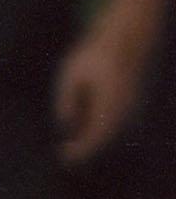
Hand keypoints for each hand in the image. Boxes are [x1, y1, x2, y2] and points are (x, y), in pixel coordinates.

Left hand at [54, 16, 153, 165]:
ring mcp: (133, 109)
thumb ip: (66, 100)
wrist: (124, 41)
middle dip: (86, 146)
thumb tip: (65, 125)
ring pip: (111, 131)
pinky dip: (101, 124)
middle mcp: (126, 113)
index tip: (65, 158)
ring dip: (93, 134)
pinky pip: (117, 122)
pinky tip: (86, 118)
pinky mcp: (134, 105)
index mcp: (110, 107)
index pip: (96, 139)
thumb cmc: (94, 56)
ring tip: (76, 128)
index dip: (80, 152)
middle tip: (67, 152)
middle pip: (104, 138)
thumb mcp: (71, 75)